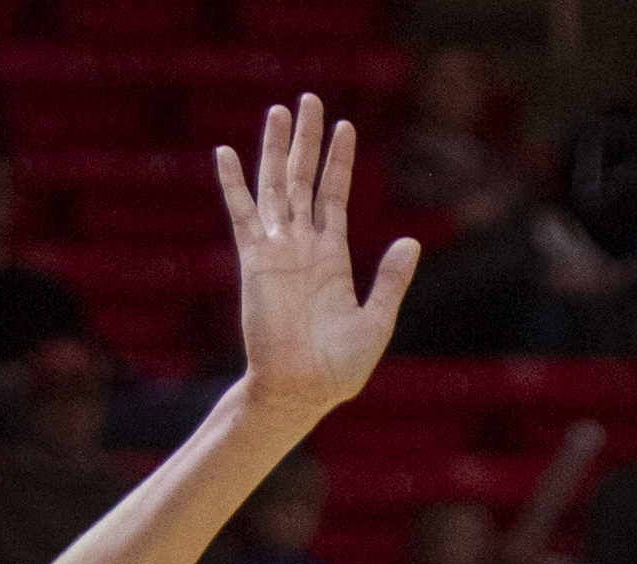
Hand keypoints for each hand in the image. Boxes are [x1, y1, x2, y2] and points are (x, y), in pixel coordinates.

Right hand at [217, 97, 418, 425]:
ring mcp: (277, 251)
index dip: (339, 161)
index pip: (334, 196)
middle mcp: (303, 247)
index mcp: (332, 259)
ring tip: (279, 111)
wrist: (300, 392)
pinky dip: (233, 184)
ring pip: (275, 187)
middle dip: (308, 140)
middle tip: (310, 99)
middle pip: (304, 180)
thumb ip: (390, 280)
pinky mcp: (254, 262)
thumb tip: (411, 240)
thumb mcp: (376, 322)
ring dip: (276, 150)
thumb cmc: (339, 369)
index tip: (345, 127)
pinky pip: (242, 215)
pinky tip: (225, 153)